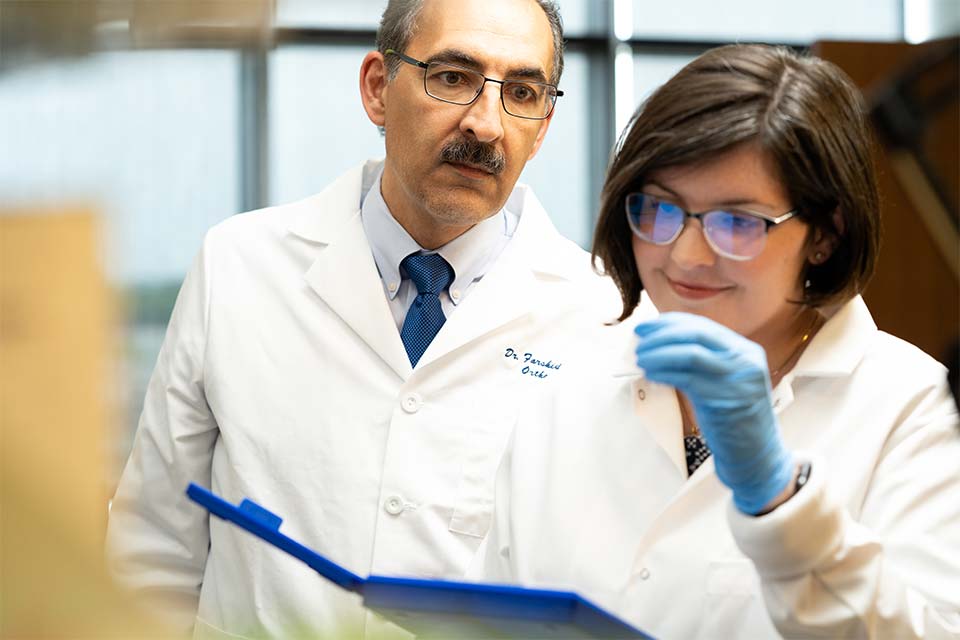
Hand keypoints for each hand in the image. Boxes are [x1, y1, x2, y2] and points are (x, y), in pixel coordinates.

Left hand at [634, 312, 794, 513]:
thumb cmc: (732, 420)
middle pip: (697, 334)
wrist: (757, 456)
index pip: (702, 327)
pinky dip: (665, 372)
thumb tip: (659, 346)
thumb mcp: (722, 381)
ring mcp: (738, 378)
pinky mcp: (727, 399)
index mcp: (744, 351)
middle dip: (662, 335)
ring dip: (659, 353)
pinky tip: (651, 374)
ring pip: (691, 354)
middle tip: (638, 341)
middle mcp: (745, 359)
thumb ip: (701, 363)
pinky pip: (689, 378)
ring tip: (640, 359)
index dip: (670, 323)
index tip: (646, 326)